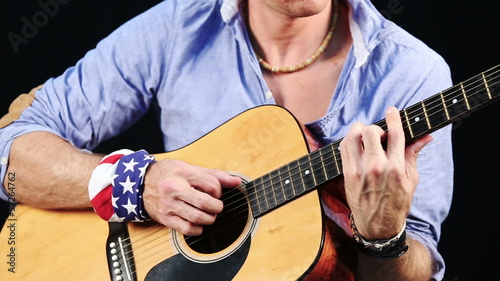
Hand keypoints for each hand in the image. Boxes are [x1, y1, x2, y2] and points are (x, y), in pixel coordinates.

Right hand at [143, 159, 241, 235]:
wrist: (142, 183)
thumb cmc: (170, 174)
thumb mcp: (191, 168)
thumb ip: (215, 175)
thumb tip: (237, 181)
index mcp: (183, 173)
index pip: (212, 185)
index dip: (219, 191)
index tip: (216, 193)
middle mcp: (175, 188)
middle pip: (206, 203)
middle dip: (217, 207)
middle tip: (216, 206)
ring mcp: (169, 204)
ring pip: (198, 217)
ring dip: (209, 219)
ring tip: (209, 214)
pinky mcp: (165, 218)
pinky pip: (187, 229)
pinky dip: (198, 229)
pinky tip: (198, 223)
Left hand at [339, 106, 432, 239]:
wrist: (377, 225)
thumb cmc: (397, 202)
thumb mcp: (411, 180)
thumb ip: (413, 155)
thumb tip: (426, 137)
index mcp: (396, 169)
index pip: (395, 135)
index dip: (393, 118)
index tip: (392, 110)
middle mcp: (376, 168)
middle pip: (370, 131)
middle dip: (376, 128)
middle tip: (379, 134)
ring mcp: (359, 170)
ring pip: (353, 136)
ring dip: (360, 131)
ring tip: (366, 137)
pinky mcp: (347, 173)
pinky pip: (343, 147)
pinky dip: (349, 140)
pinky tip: (356, 144)